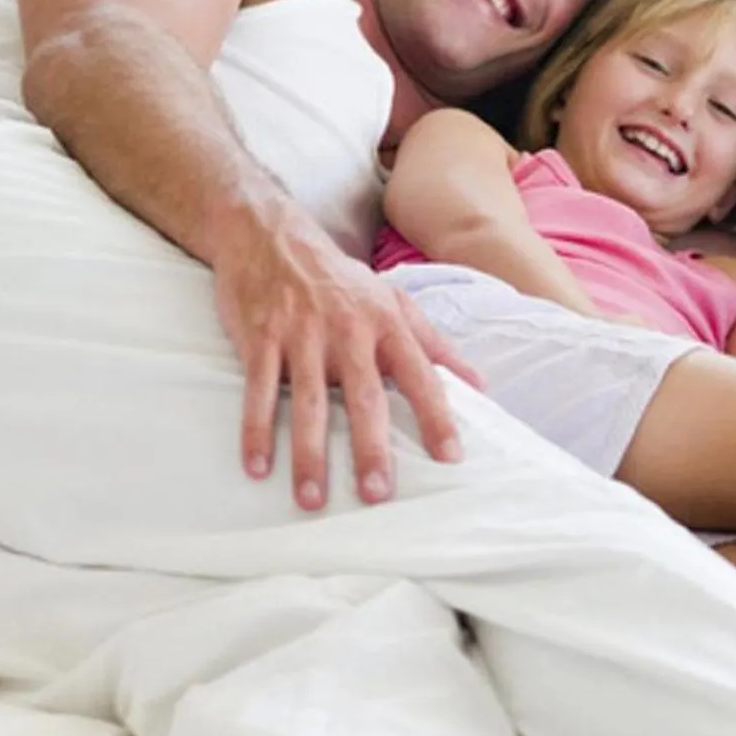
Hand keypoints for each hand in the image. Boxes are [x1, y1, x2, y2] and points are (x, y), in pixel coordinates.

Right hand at [213, 210, 480, 508]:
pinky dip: (255, 430)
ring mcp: (301, 334)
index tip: (449, 457)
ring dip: (309, 453)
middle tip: (377, 493)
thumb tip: (480, 383)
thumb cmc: (340, 280)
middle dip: (369, 447)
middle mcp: (347, 330)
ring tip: (312, 499)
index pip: (419, 375)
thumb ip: (435, 345)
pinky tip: (257, 467)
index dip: (436, 416)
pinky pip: (258, 391)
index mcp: (386, 323)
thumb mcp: (394, 301)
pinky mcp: (261, 338)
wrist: (270, 236)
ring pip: (307, 402)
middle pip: (363, 397)